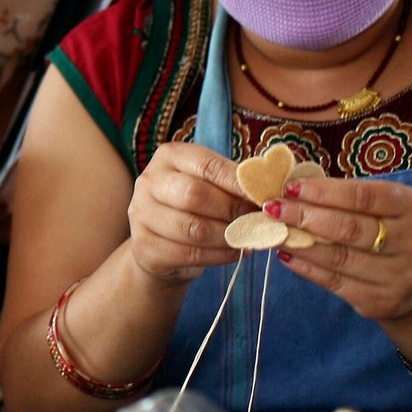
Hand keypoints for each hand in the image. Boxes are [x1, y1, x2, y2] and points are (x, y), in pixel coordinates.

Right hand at [123, 142, 251, 285]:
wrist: (162, 246)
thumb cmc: (196, 208)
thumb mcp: (211, 185)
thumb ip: (235, 182)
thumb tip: (270, 188)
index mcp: (169, 156)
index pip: (207, 165)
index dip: (238, 182)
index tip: (264, 195)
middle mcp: (149, 181)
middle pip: (195, 195)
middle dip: (233, 210)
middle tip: (258, 219)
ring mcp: (141, 215)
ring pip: (194, 229)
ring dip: (229, 236)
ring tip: (249, 237)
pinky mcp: (144, 247)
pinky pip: (190, 254)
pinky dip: (221, 255)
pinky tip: (235, 251)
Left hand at [266, 174, 411, 324]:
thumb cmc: (389, 231)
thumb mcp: (384, 208)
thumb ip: (347, 197)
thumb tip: (293, 188)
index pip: (364, 196)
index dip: (324, 192)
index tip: (291, 187)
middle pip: (349, 228)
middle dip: (305, 216)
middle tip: (272, 208)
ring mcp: (398, 276)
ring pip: (338, 257)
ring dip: (299, 242)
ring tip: (273, 230)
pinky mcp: (380, 301)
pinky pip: (334, 281)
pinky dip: (306, 266)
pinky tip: (286, 254)